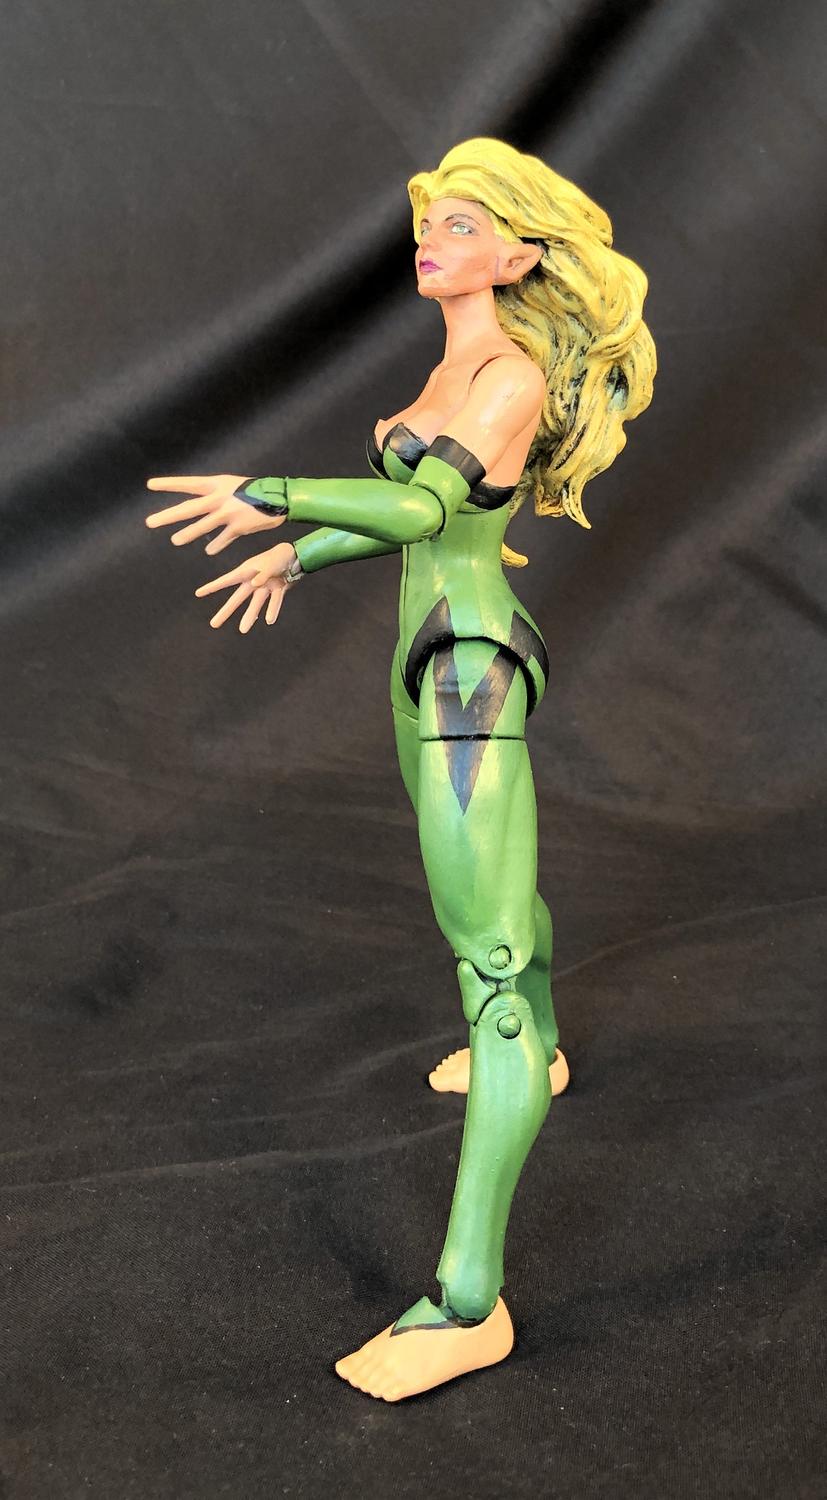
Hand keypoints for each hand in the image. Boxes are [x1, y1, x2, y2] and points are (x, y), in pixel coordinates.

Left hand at [145, 474, 284, 553]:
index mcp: (216, 485)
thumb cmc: (252, 491)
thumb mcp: (231, 486)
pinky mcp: (239, 527)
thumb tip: (198, 508)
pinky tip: (209, 550)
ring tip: (175, 540)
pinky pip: (223, 538)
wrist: (279, 498)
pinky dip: (216, 544)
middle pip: (189, 508)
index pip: (188, 484)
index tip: (150, 485)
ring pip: (203, 525)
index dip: (169, 485)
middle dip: (168, 516)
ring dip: (188, 533)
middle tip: (150, 522)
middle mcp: (219, 498)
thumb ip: (214, 495)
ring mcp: (228, 513)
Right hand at [194, 543, 298, 631]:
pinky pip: (274, 602)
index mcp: (246, 571)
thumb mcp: (270, 563)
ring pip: (255, 604)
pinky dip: (272, 609)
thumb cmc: (279, 556)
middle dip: (225, 611)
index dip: (212, 587)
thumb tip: (255, 584)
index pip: (226, 581)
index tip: (198, 593)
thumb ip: (262, 574)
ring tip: (242, 630)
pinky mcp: (277, 591)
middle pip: (237, 599)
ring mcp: (264, 588)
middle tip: (213, 624)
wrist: (295, 557)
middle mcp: (252, 582)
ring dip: (249, 617)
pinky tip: (268, 621)